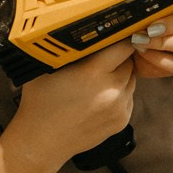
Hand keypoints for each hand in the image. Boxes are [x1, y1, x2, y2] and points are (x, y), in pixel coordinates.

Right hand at [6, 41, 136, 169]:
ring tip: (99, 77)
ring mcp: (119, 107)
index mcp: (93, 73)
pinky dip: (120, 93)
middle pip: (129, 62)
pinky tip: (100, 95)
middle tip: (103, 56)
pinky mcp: (122, 121)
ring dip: (121, 74)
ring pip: (131, 79)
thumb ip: (72, 50)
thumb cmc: (41, 102)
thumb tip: (90, 31)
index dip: (121, 37)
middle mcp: (111, 90)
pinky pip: (129, 97)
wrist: (42, 141)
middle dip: (119, 56)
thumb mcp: (50, 67)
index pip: (123, 45)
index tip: (117, 33)